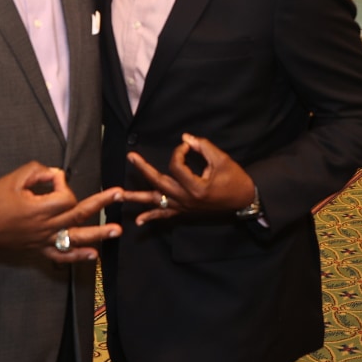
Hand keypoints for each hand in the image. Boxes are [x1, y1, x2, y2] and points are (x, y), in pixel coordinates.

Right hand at [0, 162, 121, 257]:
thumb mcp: (15, 178)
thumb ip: (39, 171)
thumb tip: (58, 175)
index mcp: (39, 209)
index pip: (65, 196)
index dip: (62, 184)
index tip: (50, 179)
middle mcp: (45, 227)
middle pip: (79, 214)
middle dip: (101, 203)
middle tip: (120, 194)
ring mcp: (43, 240)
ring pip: (76, 238)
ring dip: (98, 234)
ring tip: (117, 231)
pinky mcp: (39, 249)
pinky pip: (61, 255)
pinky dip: (77, 256)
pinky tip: (93, 255)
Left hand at [119, 134, 254, 224]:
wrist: (244, 200)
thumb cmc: (235, 179)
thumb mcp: (222, 160)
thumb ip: (203, 146)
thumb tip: (185, 138)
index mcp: (195, 187)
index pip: (177, 165)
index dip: (180, 152)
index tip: (188, 146)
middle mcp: (185, 199)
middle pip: (159, 182)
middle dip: (143, 169)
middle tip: (131, 156)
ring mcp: (183, 207)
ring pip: (156, 202)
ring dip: (136, 198)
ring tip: (117, 195)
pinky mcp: (184, 212)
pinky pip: (165, 216)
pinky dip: (152, 218)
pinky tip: (139, 222)